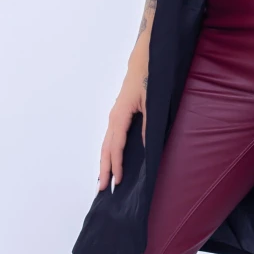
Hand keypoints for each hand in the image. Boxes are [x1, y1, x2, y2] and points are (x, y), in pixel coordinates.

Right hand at [96, 67, 147, 194]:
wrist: (143, 63)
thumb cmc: (148, 80)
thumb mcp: (151, 103)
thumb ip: (147, 125)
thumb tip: (144, 147)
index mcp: (120, 116)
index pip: (116, 146)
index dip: (117, 165)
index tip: (117, 181)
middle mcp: (113, 118)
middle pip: (106, 148)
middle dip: (104, 169)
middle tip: (102, 190)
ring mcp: (114, 117)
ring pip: (106, 144)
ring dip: (104, 162)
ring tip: (103, 180)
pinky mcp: (118, 116)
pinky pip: (111, 138)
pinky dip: (109, 152)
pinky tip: (111, 161)